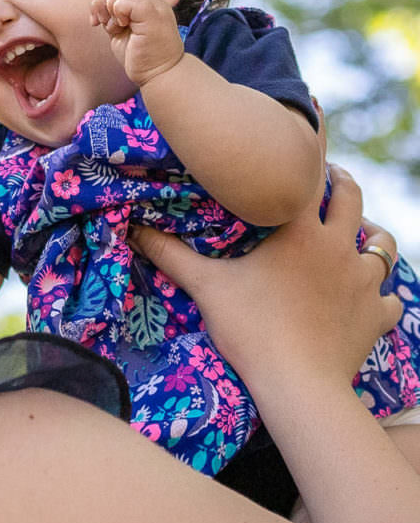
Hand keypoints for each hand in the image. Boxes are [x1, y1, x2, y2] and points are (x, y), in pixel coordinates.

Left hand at [89, 0, 183, 85]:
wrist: (159, 76)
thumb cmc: (140, 57)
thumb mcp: (121, 30)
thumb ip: (114, 15)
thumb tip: (98, 6)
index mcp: (148, 2)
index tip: (96, 20)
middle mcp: (155, 1)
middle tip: (99, 21)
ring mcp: (158, 8)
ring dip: (110, 5)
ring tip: (112, 26)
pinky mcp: (155, 17)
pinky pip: (133, 0)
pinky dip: (119, 10)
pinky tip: (120, 27)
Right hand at [129, 165, 401, 394]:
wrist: (298, 386)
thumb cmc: (250, 329)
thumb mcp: (205, 287)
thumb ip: (169, 254)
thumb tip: (131, 228)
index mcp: (299, 232)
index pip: (309, 178)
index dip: (307, 155)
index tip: (306, 136)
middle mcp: (339, 248)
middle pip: (353, 201)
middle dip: (343, 185)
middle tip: (332, 178)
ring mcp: (363, 283)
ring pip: (382, 246)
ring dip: (372, 236)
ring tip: (360, 232)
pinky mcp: (376, 316)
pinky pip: (390, 298)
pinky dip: (383, 294)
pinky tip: (370, 297)